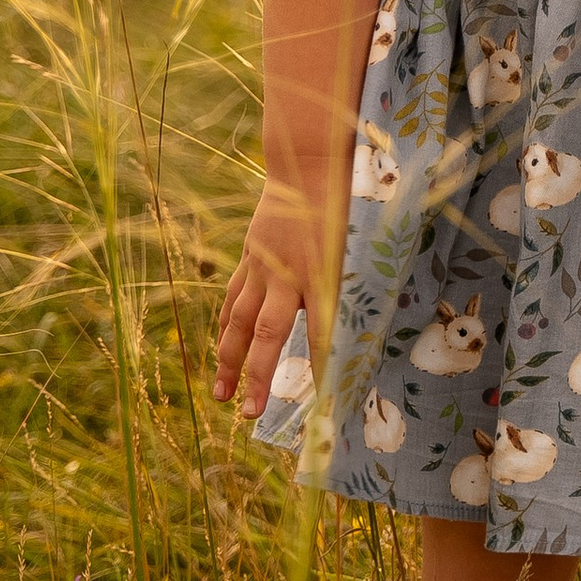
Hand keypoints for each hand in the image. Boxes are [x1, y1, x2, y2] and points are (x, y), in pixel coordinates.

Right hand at [212, 172, 340, 418]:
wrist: (310, 165)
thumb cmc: (349, 207)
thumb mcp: (361, 245)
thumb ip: (355, 287)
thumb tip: (361, 329)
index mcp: (322, 271)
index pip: (323, 329)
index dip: (321, 367)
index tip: (323, 402)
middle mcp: (287, 274)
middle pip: (268, 334)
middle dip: (259, 376)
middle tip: (251, 415)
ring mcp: (263, 267)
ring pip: (238, 322)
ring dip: (229, 361)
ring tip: (222, 397)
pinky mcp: (250, 259)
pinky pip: (233, 300)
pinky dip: (225, 329)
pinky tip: (220, 353)